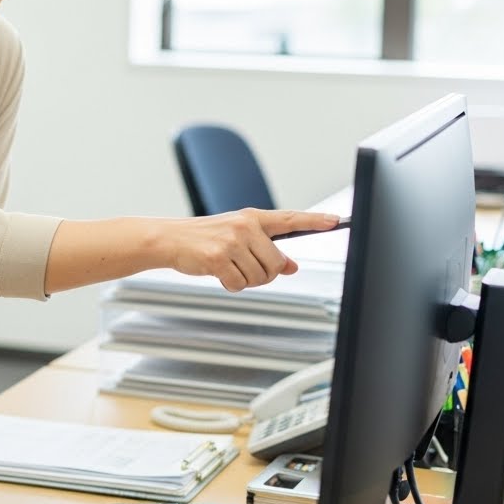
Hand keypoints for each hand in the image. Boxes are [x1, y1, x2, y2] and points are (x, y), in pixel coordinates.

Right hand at [168, 209, 339, 291]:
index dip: (315, 221)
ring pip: (259, 277)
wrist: (169, 238)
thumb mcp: (237, 237)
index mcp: (252, 218)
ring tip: (228, 267)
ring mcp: (231, 241)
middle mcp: (244, 226)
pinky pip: (239, 284)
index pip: (290, 219)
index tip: (335, 221)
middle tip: (244, 268)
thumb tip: (291, 266)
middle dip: (264, 273)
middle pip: (276, 263)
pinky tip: (218, 273)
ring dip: (245, 280)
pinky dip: (230, 285)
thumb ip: (266, 249)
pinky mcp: (218, 257)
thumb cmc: (203, 237)